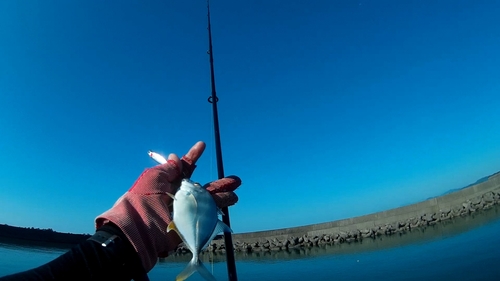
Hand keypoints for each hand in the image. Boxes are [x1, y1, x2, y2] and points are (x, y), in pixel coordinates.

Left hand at [95, 141, 240, 271]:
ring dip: (223, 197)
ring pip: (209, 202)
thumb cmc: (143, 200)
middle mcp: (180, 196)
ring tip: (236, 194)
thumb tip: (175, 156)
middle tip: (236, 180)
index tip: (202, 145)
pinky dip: (219, 210)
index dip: (194, 156)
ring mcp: (187, 210)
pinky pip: (207, 215)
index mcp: (169, 183)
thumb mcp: (154, 177)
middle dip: (220, 183)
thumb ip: (168, 168)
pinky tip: (229, 205)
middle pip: (203, 187)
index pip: (185, 167)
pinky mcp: (191, 223)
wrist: (139, 230)